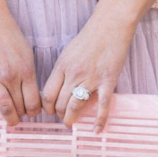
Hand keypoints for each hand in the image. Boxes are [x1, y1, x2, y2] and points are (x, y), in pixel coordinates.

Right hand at [0, 10, 41, 130]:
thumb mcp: (27, 54)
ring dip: (9, 118)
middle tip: (22, 117)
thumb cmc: (10, 37)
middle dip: (22, 115)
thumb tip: (33, 96)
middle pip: (19, 106)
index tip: (33, 112)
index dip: (35, 111)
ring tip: (12, 123)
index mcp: (26, 70)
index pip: (34, 100)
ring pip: (4, 106)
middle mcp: (10, 76)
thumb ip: (30, 76)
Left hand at [41, 13, 134, 131]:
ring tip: (71, 124)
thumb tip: (58, 89)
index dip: (47, 107)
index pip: (48, 94)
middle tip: (63, 119)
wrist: (110, 26)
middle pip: (60, 102)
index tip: (50, 111)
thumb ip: (63, 71)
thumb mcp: (68, 53)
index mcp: (62, 67)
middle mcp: (74, 74)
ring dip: (71, 118)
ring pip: (76, 106)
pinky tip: (96, 130)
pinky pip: (102, 105)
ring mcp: (91, 78)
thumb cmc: (89, 38)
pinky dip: (99, 120)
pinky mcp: (108, 81)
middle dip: (60, 115)